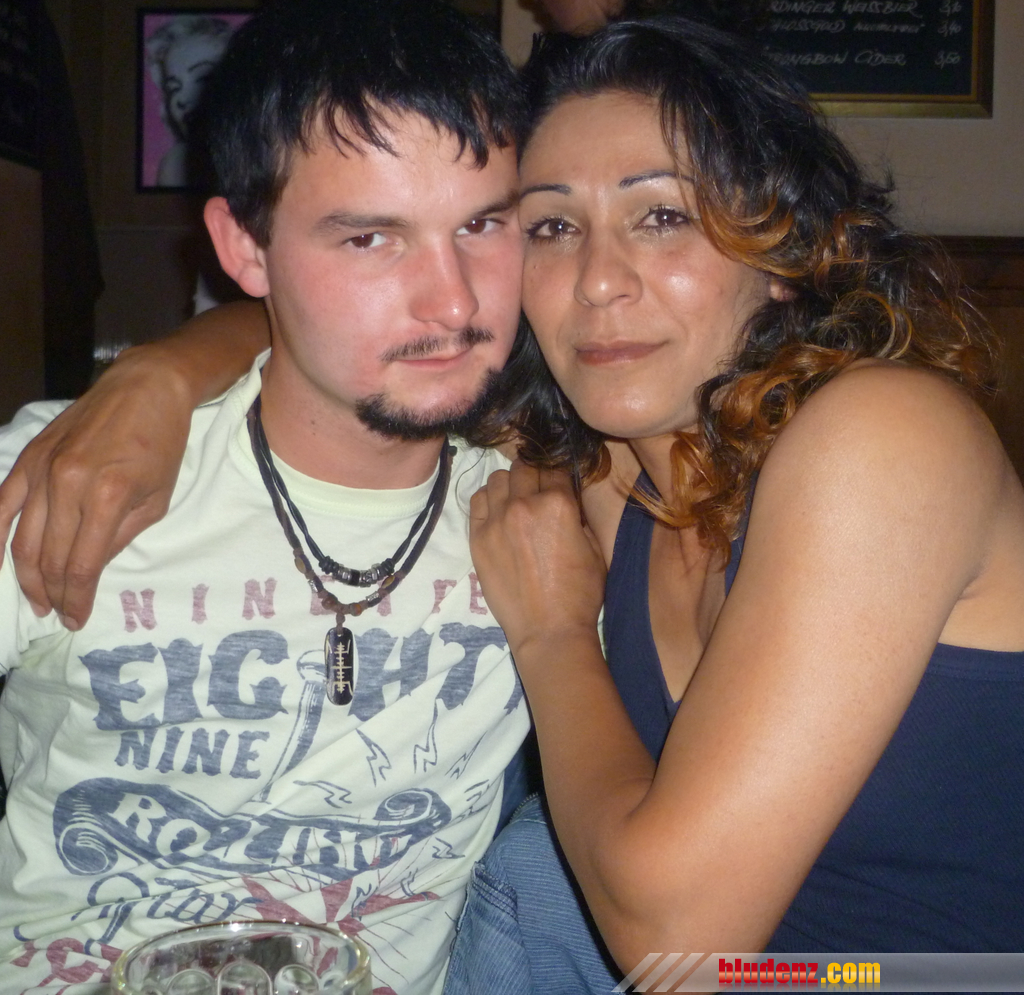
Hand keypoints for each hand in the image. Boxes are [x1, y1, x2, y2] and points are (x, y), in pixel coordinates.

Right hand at [0, 346, 193, 627]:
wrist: (145, 388)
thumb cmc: (162, 444)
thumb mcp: (156, 499)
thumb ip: (120, 537)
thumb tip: (90, 569)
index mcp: (108, 497)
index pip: (82, 564)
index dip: (77, 599)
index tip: (77, 620)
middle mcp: (69, 484)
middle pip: (49, 557)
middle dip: (53, 594)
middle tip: (59, 614)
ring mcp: (44, 469)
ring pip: (22, 538)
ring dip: (27, 577)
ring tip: (38, 600)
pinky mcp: (30, 457)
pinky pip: (2, 504)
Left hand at [469, 460, 606, 658]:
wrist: (548, 631)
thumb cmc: (580, 594)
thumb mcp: (593, 548)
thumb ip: (577, 516)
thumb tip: (565, 500)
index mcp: (558, 504)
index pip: (555, 468)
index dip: (558, 474)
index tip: (558, 481)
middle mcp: (524, 505)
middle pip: (524, 467)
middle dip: (534, 474)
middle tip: (538, 490)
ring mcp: (497, 520)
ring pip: (497, 478)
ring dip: (510, 484)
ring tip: (516, 499)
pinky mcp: (478, 537)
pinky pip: (477, 501)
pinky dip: (489, 500)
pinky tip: (498, 512)